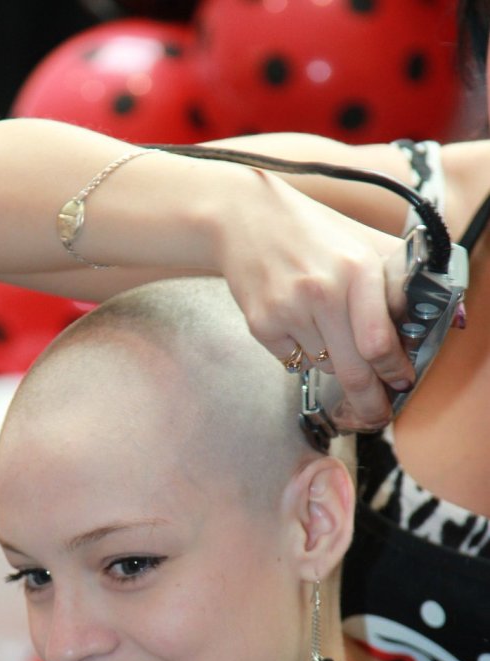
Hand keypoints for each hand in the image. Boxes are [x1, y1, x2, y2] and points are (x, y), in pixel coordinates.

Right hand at [219, 174, 415, 430]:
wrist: (247, 218)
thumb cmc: (313, 233)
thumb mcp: (363, 241)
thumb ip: (400, 277)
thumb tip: (439, 319)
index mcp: (357, 268)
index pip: (380, 342)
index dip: (394, 371)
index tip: (400, 383)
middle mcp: (323, 291)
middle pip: (353, 372)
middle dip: (368, 403)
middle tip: (375, 415)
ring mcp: (290, 310)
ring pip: (324, 368)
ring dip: (332, 363)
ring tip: (324, 330)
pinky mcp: (262, 324)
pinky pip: (293, 361)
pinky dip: (301, 353)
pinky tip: (296, 321)